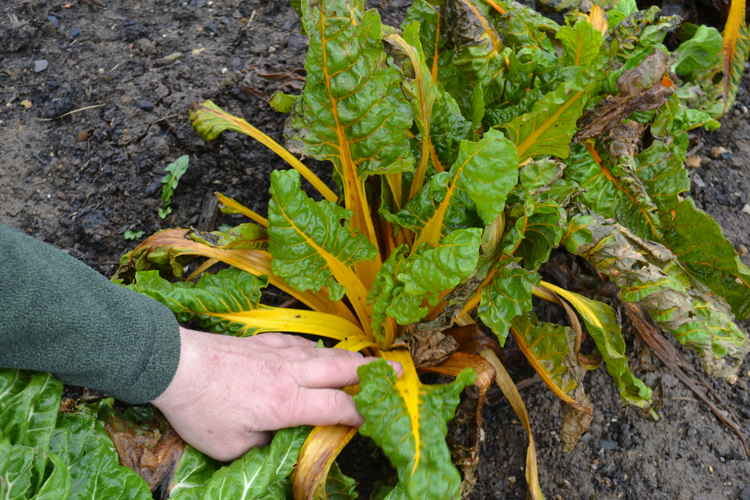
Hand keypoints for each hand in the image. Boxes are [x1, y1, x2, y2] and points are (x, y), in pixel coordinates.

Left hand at [151, 327, 392, 460]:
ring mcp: (279, 353)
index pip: (338, 406)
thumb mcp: (231, 447)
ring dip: (352, 359)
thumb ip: (263, 446)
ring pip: (326, 352)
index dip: (362, 414)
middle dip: (375, 372)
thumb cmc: (201, 409)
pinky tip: (320, 353)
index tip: (374, 420)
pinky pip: (303, 344)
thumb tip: (280, 441)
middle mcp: (291, 373)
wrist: (175, 364)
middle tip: (399, 373)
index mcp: (286, 403)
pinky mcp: (265, 341)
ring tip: (370, 363)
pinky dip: (320, 350)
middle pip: (343, 369)